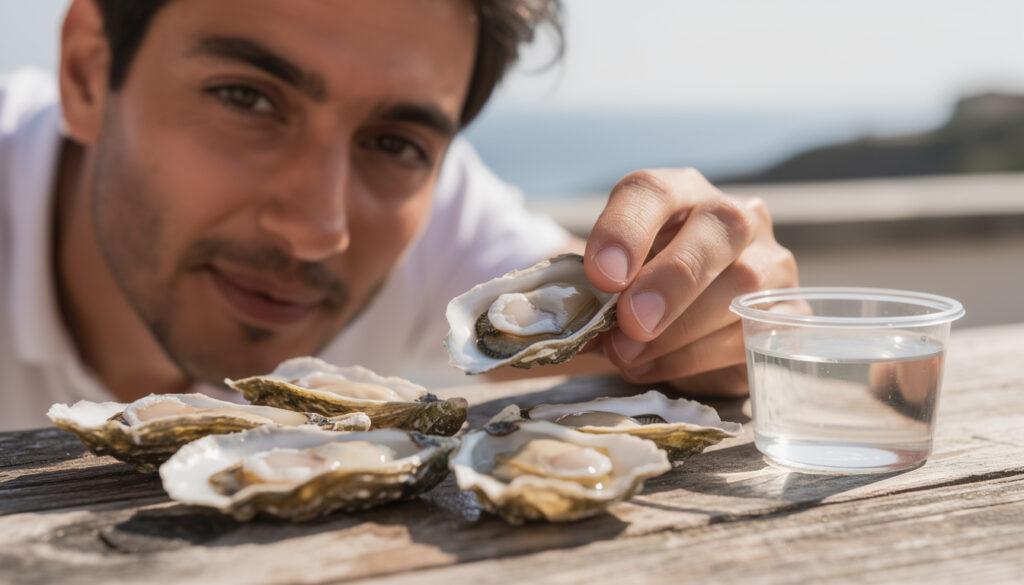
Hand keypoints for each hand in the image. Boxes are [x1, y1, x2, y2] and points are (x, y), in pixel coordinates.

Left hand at [583, 168, 797, 395]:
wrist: (686, 331)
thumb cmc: (642, 293)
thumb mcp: (612, 281)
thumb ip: (594, 290)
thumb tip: (566, 317)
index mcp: (680, 194)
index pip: (653, 191)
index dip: (625, 229)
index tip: (601, 275)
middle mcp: (735, 217)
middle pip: (717, 228)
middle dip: (671, 280)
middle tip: (631, 322)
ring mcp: (772, 263)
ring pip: (740, 288)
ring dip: (676, 332)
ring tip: (629, 356)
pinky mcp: (790, 314)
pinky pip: (752, 336)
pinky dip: (694, 358)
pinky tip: (655, 367)